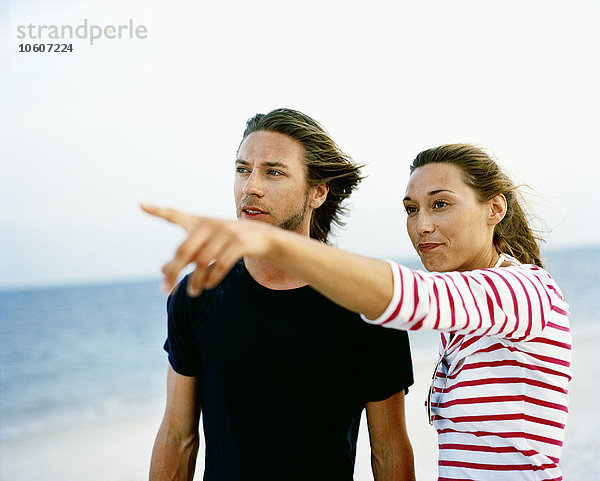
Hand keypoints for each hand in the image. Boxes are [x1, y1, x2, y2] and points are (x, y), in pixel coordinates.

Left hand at [141, 204, 274, 295]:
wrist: (264, 238)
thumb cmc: (229, 242)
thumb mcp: (207, 247)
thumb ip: (186, 257)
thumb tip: (162, 270)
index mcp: (199, 222)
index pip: (175, 215)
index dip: (157, 211)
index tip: (140, 204)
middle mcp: (210, 224)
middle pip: (184, 250)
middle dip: (174, 272)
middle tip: (166, 290)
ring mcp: (226, 232)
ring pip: (202, 261)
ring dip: (194, 281)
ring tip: (192, 293)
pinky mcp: (240, 242)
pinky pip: (221, 264)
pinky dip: (212, 278)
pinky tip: (207, 286)